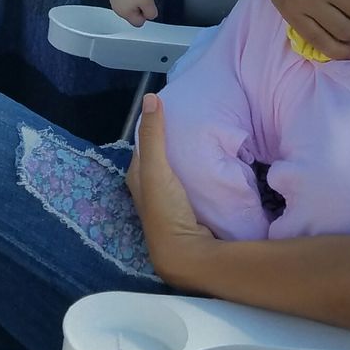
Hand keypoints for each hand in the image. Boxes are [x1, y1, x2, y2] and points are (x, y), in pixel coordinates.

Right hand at [109, 0, 157, 26]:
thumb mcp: (149, 4)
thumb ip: (150, 14)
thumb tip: (150, 15)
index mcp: (123, 13)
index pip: (138, 22)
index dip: (145, 15)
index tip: (149, 5)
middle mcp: (115, 6)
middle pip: (131, 13)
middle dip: (139, 7)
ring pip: (127, 3)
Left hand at [127, 94, 214, 286]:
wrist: (185, 252)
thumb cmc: (165, 210)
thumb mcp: (156, 169)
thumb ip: (153, 136)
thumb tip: (151, 96)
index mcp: (138, 177)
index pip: (144, 142)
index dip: (155, 124)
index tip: (173, 105)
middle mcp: (150, 187)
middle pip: (161, 155)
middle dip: (173, 137)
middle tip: (194, 117)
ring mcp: (169, 198)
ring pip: (176, 167)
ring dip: (187, 154)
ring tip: (207, 133)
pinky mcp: (186, 206)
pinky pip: (190, 178)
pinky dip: (197, 167)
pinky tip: (212, 161)